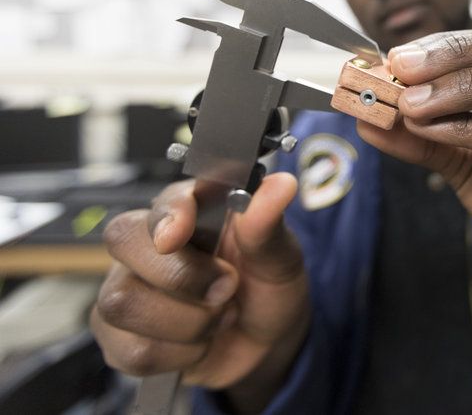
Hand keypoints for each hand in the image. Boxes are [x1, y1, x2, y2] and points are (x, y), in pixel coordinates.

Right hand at [90, 174, 308, 406]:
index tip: (180, 233)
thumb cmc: (266, 287)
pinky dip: (179, 355)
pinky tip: (200, 344)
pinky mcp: (121, 339)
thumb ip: (268, 226)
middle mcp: (148, 245)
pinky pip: (132, 351)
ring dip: (188, 321)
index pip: (161, 201)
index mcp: (190, 211)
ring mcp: (127, 290)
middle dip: (182, 275)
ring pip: (122, 303)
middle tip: (228, 288)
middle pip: (124, 242)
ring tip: (220, 317)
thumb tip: (281, 185)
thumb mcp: (280, 257)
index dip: (169, 214)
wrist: (266, 344)